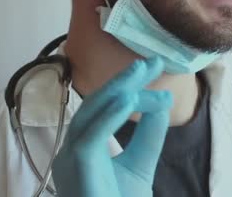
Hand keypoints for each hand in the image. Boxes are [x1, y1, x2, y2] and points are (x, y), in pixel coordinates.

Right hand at [52, 57, 172, 196]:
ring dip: (117, 91)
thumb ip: (149, 134)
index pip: (103, 109)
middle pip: (94, 105)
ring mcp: (69, 160)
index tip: (154, 73)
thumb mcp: (140, 164)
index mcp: (83, 147)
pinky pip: (89, 137)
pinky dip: (108, 117)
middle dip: (122, 81)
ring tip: (142, 72)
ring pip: (89, 115)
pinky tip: (129, 99)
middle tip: (150, 62)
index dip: (128, 88)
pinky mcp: (76, 169)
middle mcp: (71, 150)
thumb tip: (162, 99)